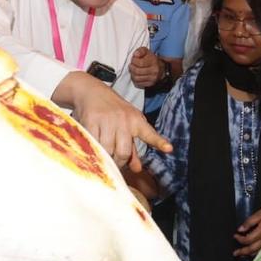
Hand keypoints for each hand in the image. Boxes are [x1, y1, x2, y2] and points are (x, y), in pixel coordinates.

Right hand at [54, 71, 171, 171]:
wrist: (91, 91)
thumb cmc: (113, 111)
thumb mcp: (127, 125)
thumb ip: (133, 148)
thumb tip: (137, 169)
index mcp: (136, 121)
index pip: (149, 134)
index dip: (159, 142)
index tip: (169, 149)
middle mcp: (124, 120)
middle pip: (123, 152)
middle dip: (119, 162)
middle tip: (115, 163)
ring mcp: (107, 120)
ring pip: (107, 150)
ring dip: (105, 157)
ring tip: (103, 155)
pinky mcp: (91, 120)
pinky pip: (92, 143)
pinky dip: (92, 150)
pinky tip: (93, 148)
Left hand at [128, 47, 162, 88]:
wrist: (161, 68)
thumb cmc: (151, 59)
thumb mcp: (146, 51)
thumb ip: (140, 51)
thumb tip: (135, 54)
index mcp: (154, 61)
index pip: (139, 63)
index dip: (133, 61)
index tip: (133, 59)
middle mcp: (154, 71)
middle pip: (137, 71)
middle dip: (131, 67)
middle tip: (131, 65)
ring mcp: (152, 79)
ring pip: (136, 78)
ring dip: (132, 74)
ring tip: (133, 70)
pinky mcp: (150, 84)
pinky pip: (138, 84)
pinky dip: (134, 80)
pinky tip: (136, 75)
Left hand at [234, 204, 260, 256]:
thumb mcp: (260, 213)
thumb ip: (249, 222)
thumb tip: (240, 229)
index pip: (247, 240)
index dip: (239, 239)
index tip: (235, 236)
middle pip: (251, 249)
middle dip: (242, 252)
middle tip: (235, 253)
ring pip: (257, 253)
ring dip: (248, 255)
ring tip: (242, 255)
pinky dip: (257, 254)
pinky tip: (254, 253)